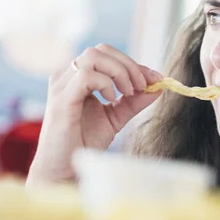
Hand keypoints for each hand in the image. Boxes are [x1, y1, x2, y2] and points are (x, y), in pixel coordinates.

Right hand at [26, 44, 162, 184]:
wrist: (63, 170)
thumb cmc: (83, 142)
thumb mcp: (116, 117)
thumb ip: (134, 101)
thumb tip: (158, 85)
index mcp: (76, 77)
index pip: (106, 55)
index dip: (133, 63)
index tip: (155, 78)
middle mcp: (66, 76)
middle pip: (101, 50)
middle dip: (128, 65)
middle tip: (142, 87)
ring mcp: (61, 86)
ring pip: (93, 56)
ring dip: (119, 71)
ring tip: (128, 93)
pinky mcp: (61, 100)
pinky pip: (86, 76)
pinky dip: (106, 83)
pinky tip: (112, 99)